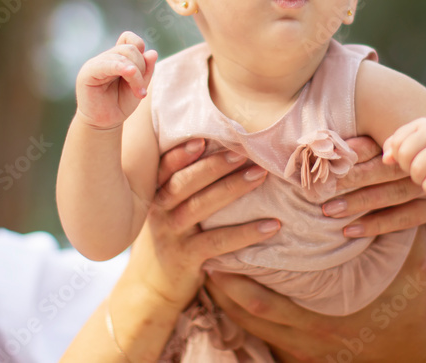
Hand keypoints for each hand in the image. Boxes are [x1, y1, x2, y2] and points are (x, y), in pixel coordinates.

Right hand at [75, 31, 157, 130]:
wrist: (103, 123)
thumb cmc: (120, 104)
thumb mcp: (139, 86)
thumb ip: (146, 70)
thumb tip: (152, 52)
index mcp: (117, 57)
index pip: (130, 39)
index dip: (141, 49)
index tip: (144, 70)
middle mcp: (106, 57)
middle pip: (130, 49)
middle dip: (142, 67)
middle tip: (142, 90)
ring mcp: (96, 63)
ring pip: (122, 56)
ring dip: (136, 75)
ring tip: (139, 93)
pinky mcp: (87, 73)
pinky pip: (105, 64)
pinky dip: (120, 67)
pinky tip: (130, 73)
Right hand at [134, 140, 280, 307]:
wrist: (154, 287)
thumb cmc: (173, 236)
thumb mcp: (171, 208)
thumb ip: (188, 182)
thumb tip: (229, 147)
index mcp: (156, 193)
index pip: (164, 167)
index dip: (180, 153)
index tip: (202, 138)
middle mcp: (159, 211)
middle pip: (182, 183)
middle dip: (213, 165)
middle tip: (243, 151)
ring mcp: (170, 235)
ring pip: (199, 208)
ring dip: (231, 189)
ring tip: (260, 174)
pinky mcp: (185, 259)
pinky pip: (217, 243)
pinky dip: (245, 233)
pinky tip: (272, 226)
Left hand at [205, 226, 425, 362]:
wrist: (415, 359)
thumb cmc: (412, 310)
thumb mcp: (409, 266)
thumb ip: (393, 227)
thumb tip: (381, 189)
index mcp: (319, 315)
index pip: (264, 300)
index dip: (235, 280)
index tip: (216, 250)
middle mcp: (303, 336)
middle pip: (245, 315)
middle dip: (220, 288)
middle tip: (200, 256)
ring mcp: (301, 349)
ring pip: (250, 327)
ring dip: (227, 301)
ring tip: (208, 270)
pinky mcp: (304, 355)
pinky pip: (264, 336)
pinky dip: (245, 316)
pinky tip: (234, 296)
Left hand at [323, 137, 425, 237]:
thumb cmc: (414, 159)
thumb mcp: (395, 148)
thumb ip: (368, 147)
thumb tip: (331, 146)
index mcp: (411, 140)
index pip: (378, 147)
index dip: (353, 155)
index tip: (326, 163)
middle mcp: (423, 162)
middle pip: (383, 171)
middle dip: (351, 179)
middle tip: (322, 188)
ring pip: (392, 195)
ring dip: (359, 204)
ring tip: (330, 211)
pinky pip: (404, 218)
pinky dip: (376, 225)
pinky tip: (351, 230)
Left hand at [382, 118, 425, 198]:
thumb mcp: (410, 151)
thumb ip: (393, 149)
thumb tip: (386, 159)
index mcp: (422, 124)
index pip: (396, 143)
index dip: (398, 158)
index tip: (410, 161)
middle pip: (404, 154)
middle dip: (407, 168)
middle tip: (417, 171)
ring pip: (417, 168)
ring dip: (418, 179)